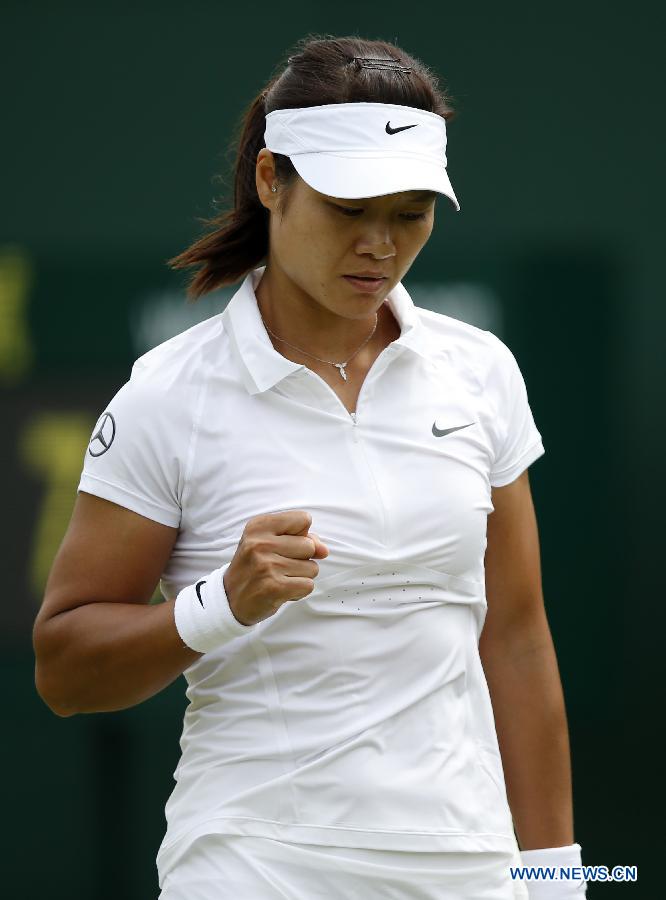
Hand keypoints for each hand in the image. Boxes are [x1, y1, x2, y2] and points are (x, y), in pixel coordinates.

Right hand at [223, 510, 328, 625]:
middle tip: (279, 566)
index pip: (303, 519)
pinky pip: (308, 585)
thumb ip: (302, 538)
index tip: (283, 545)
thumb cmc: (256, 566)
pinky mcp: (274, 587)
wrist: (231, 599)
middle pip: (310, 546)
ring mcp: (267, 565)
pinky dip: (299, 591)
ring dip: (300, 576)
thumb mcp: (271, 542)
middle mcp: (260, 543)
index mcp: (259, 526)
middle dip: (302, 559)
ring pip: (312, 568)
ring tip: (279, 578)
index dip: (300, 535)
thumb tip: (324, 550)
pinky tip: (281, 590)